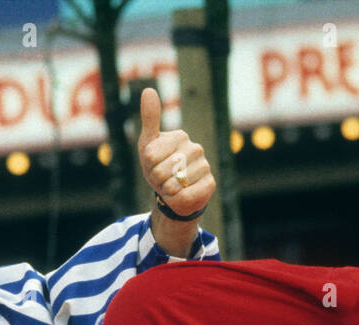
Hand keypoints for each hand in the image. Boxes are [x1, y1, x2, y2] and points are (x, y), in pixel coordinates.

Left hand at [137, 88, 214, 219]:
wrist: (173, 192)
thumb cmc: (159, 166)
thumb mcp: (148, 143)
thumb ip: (150, 118)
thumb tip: (148, 89)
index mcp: (180, 136)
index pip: (151, 155)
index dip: (148, 165)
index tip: (154, 164)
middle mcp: (196, 148)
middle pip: (161, 171)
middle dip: (157, 180)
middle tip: (163, 178)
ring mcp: (205, 166)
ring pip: (174, 186)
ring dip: (167, 191)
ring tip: (172, 186)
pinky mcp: (210, 184)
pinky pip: (186, 196)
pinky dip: (178, 200)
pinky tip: (182, 194)